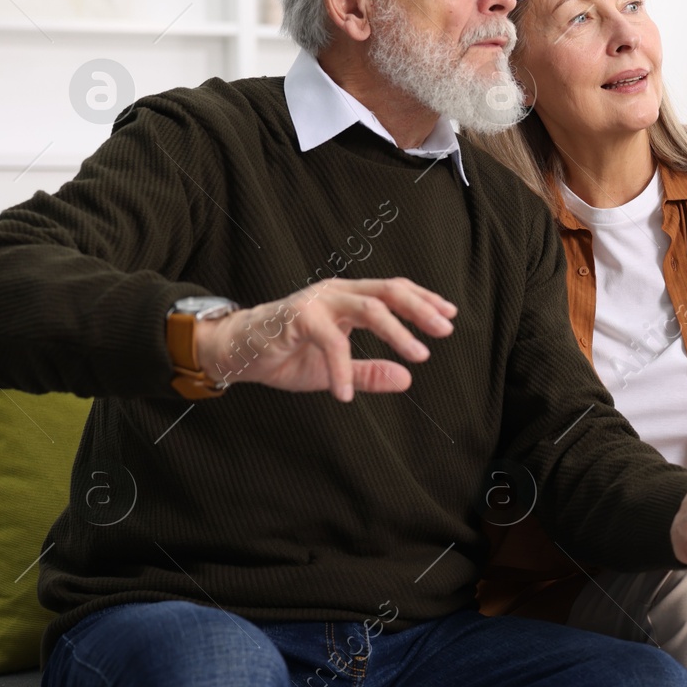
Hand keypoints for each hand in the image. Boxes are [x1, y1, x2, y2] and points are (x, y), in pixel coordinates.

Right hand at [196, 277, 456, 400]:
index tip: (450, 315)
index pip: (394, 291)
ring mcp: (318, 301)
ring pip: (369, 308)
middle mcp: (338, 293)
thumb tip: (408, 379)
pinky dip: (342, 369)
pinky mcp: (298, 317)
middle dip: (421, 309)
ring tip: (419, 357)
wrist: (236, 352)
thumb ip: (370, 373)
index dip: (424, 301)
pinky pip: (330, 341)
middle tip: (446, 330)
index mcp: (349, 298)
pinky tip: (345, 394)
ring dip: (397, 333)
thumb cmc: (286, 354)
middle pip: (389, 292)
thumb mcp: (336, 369)